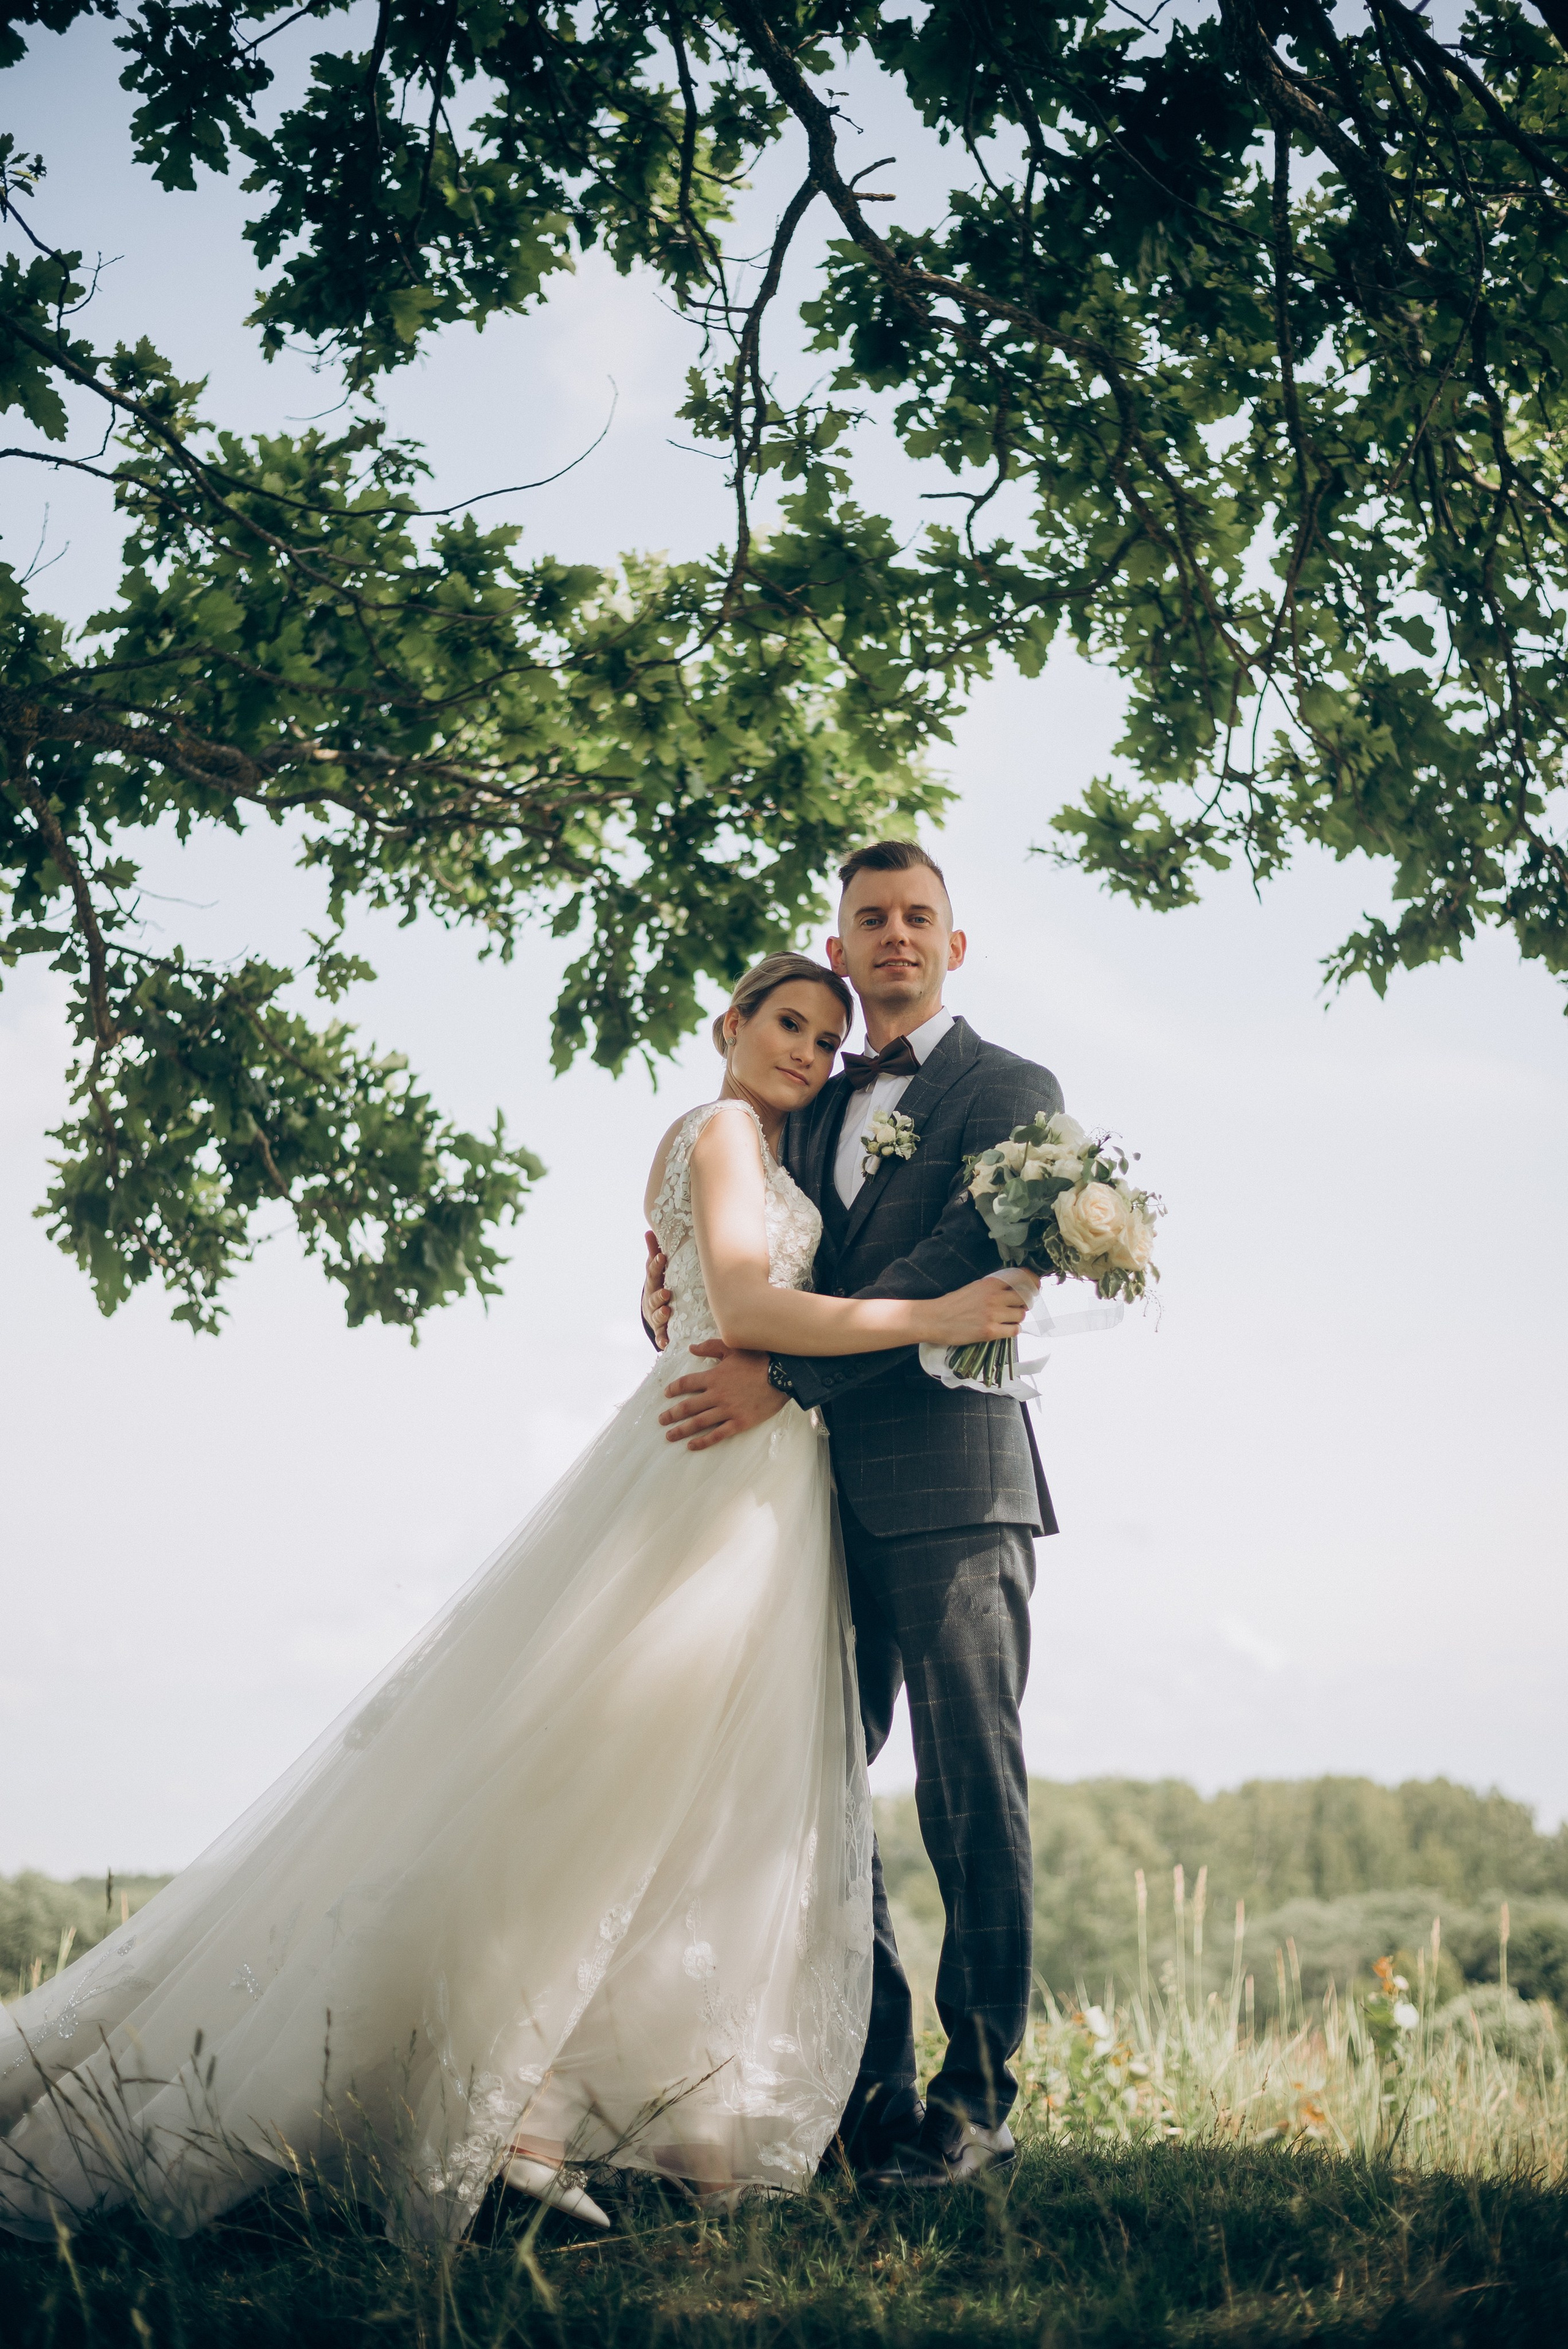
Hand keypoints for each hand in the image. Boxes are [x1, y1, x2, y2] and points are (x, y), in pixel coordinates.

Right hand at [642, 1230, 671, 1350]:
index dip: (656, 1266)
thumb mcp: (656, 1272)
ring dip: (661, 1314)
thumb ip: (654, 1254)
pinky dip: (663, 1340)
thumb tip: (649, 1231)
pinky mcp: (661, 1330)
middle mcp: (652, 1301)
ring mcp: (655, 1317)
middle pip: (653, 1297)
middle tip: (666, 1292)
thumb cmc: (659, 1287)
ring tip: (667, 1312)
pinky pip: (661, 1336)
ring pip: (656, 1316)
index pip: (652, 1274)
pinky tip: (665, 1343)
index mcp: (653, 1285)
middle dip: (658, 1295)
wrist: (655, 1313)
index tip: (661, 1257)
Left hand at [658, 1341, 784, 1450]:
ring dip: (681, 1430)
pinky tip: (692, 1445)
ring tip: (670, 1436)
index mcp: (713, 1377)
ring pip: (698, 1423)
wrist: (782, 1376)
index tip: (666, 1394)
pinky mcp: (739, 1422)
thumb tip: (691, 1348)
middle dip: (671, 1414)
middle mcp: (716, 1395)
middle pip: (687, 1407)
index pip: (686, 1384)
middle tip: (661, 1420)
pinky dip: (703, 1441)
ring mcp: (727, 1410)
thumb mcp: (732, 1349)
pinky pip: (717, 1434)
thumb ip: (710, 1348)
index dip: (674, 1389)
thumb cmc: (758, 1360)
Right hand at [926, 1270, 1038, 1347]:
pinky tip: (1003, 1329)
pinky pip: (1014, 1330)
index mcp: (990, 1283)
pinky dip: (1011, 1330)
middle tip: (1018, 1307)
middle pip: (1025, 1298)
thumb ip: (993, 1288)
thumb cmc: (952, 1303)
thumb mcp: (973, 1288)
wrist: (935, 1319)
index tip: (1036, 1286)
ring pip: (1021, 1315)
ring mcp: (993, 1315)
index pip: (1021, 1278)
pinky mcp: (990, 1331)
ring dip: (1016, 1318)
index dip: (1033, 1282)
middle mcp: (994, 1297)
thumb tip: (1013, 1291)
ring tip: (1006, 1320)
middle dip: (1025, 1303)